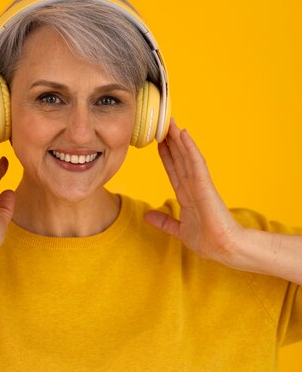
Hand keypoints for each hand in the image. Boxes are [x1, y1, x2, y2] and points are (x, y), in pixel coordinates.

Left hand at [144, 119, 242, 263]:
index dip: (166, 156)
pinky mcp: (205, 185)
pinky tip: (183, 135)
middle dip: (171, 142)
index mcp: (187, 196)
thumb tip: (148, 216)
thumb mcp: (179, 230)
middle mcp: (192, 186)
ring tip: (170, 122)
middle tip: (162, 124)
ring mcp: (199, 184)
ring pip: (187, 156)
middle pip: (179, 159)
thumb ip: (164, 221)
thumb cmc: (207, 241)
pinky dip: (190, 148)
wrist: (224, 248)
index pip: (174, 171)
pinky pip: (196, 163)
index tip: (158, 142)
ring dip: (178, 139)